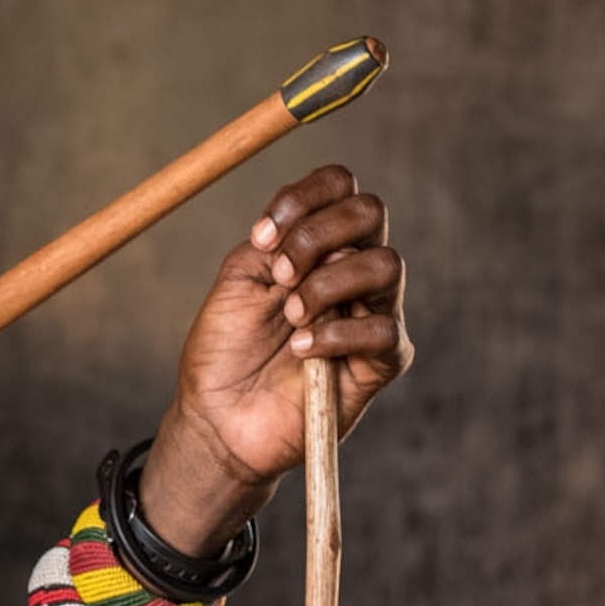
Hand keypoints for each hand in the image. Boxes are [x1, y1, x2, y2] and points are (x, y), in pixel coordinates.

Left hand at [137, 165, 411, 551]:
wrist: (218, 417)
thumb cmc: (225, 350)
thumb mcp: (238, 281)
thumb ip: (272, 243)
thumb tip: (311, 231)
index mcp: (316, 244)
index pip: (340, 188)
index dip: (306, 196)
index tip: (261, 235)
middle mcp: (350, 270)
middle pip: (370, 213)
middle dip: (318, 234)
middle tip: (280, 275)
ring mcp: (371, 313)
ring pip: (386, 265)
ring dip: (328, 284)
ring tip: (291, 316)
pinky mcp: (381, 362)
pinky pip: (383, 331)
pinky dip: (335, 334)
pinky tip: (300, 350)